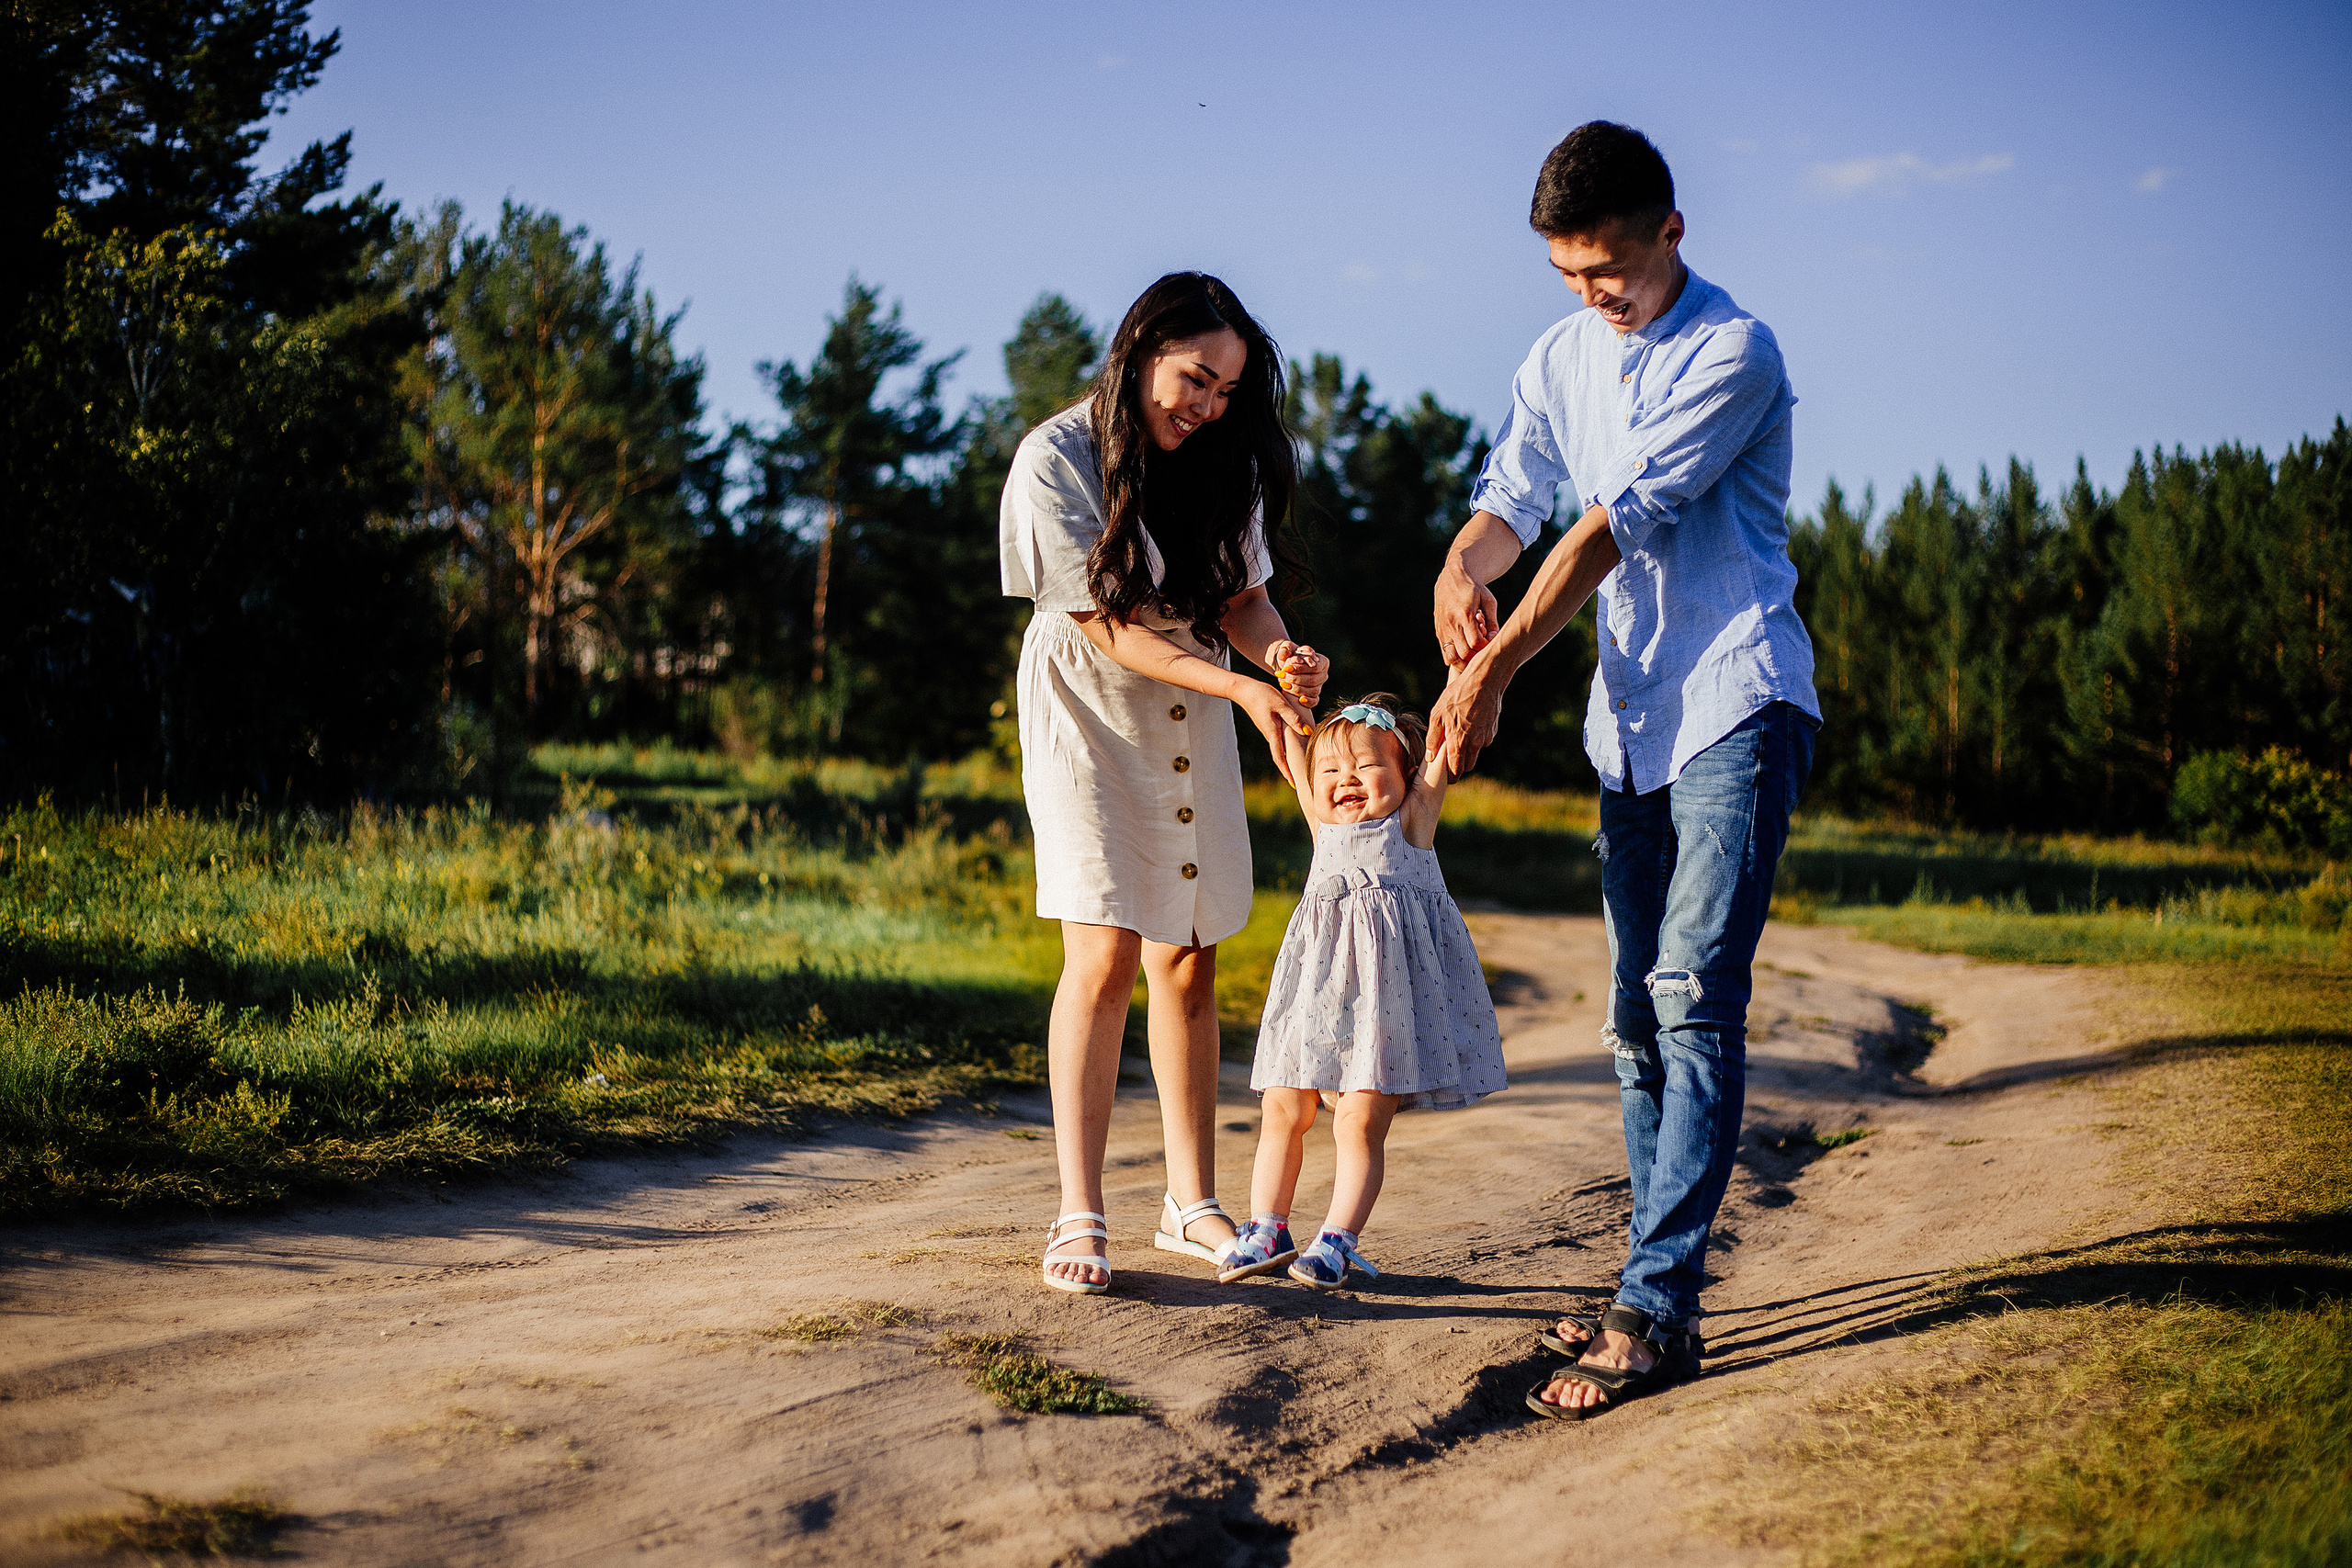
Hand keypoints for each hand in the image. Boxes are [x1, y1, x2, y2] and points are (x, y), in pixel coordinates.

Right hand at [1234, 678, 1313, 785]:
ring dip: (1288, 760)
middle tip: (1298, 782)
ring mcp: (1269, 731)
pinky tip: (1294, 748)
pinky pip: (1280, 740)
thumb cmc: (1262, 695)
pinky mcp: (1269, 725)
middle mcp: (1270, 735)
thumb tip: (1308, 732)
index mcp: (1272, 733)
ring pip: (1280, 749)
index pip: (1279, 757)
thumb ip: (1294, 718)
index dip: (1286, 771)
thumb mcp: (1280, 705)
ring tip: (1299, 769)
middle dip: (1288, 770)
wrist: (1244, 689)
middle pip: (1280, 757)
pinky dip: (1287, 748)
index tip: (1293, 783)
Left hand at [1269, 641, 1329, 709]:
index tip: (1286, 668)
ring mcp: (1319, 686)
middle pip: (1313, 680)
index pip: (1314, 667)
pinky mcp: (1314, 696)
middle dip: (1296, 679)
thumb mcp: (1287, 649)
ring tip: (1283, 684)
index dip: (1300, 669)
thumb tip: (1285, 651)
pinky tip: (1299, 700)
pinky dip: (1308, 702)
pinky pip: (1315, 701)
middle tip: (1282, 676)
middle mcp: (1324, 675)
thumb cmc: (1289, 656)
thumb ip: (1286, 648)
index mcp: (1322, 662)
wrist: (1286, 667)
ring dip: (1297, 689)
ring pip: (1313, 691)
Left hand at [1426, 658, 1506, 776]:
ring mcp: (1486, 738)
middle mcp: (1475, 743)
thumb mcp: (1437, 714)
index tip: (1445, 776)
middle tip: (1449, 756)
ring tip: (1458, 734)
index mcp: (1460, 741)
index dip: (1450, 777)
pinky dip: (1476, 738)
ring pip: (1476, 753)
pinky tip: (1469, 723)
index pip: (1456, 771)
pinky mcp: (1493, 731)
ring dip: (1467, 751)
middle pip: (1467, 766)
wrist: (1485, 680)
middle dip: (1459, 765)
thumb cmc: (1457, 695)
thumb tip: (1430, 757)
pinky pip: (1482, 741)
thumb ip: (1433, 738)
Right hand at [1434, 559, 1497, 669]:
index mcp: (1465, 614)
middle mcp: (1451, 623)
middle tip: (1482, 651)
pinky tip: (1464, 653)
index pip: (1476, 643)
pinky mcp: (1438, 632)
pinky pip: (1445, 653)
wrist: (1451, 577)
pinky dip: (1455, 658)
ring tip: (1473, 658)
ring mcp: (1443, 629)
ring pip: (1451, 657)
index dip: (1485, 647)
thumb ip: (1492, 622)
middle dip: (1475, 657)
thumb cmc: (1474, 589)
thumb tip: (1494, 640)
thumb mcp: (1488, 601)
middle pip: (1463, 654)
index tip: (1490, 642)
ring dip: (1463, 663)